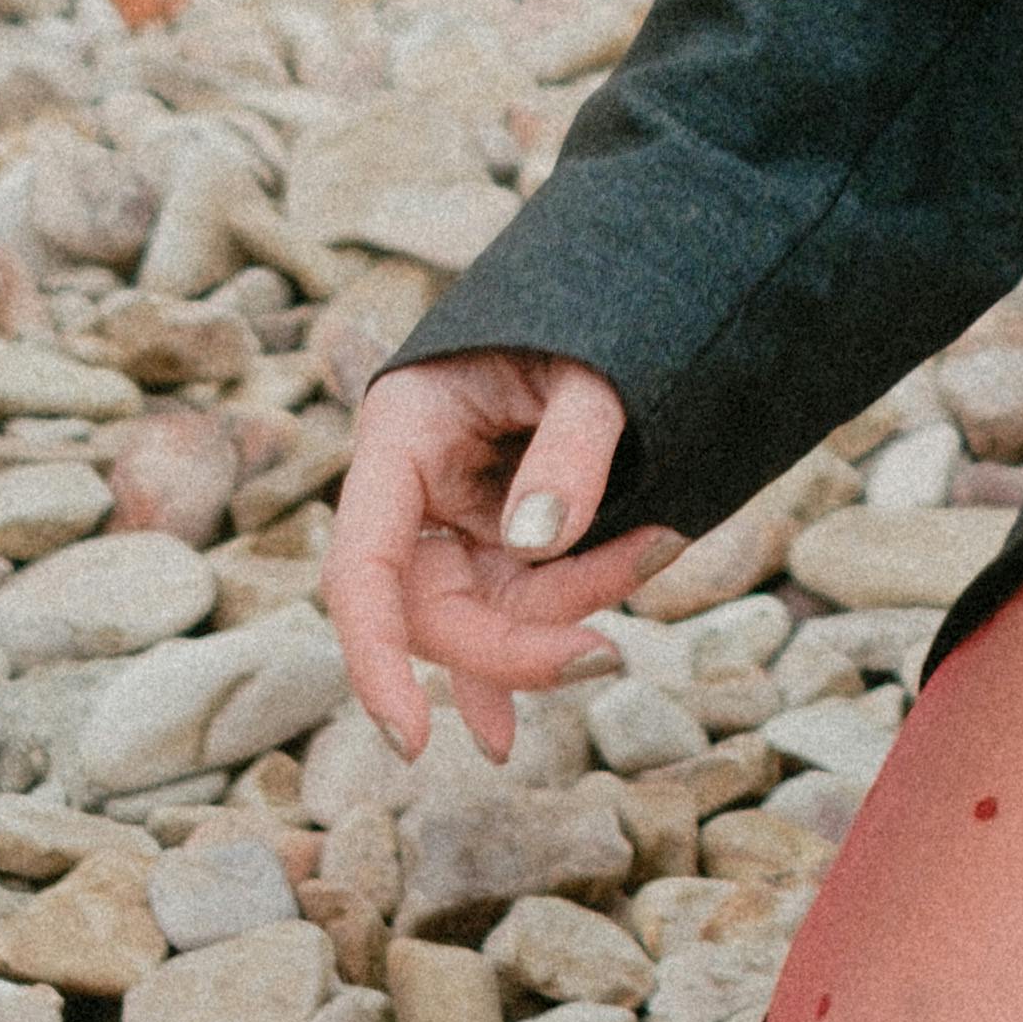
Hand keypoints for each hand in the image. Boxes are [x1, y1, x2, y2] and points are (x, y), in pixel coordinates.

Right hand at [329, 352, 679, 764]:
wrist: (628, 284)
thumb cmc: (594, 313)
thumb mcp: (590, 363)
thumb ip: (572, 444)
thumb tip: (539, 542)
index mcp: (401, 434)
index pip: (360, 566)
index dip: (373, 656)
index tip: (407, 736)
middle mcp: (416, 489)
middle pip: (431, 610)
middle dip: (513, 645)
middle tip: (603, 658)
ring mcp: (461, 518)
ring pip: (489, 613)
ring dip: (564, 618)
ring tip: (662, 546)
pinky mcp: (504, 538)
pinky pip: (513, 607)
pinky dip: (533, 649)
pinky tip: (502, 737)